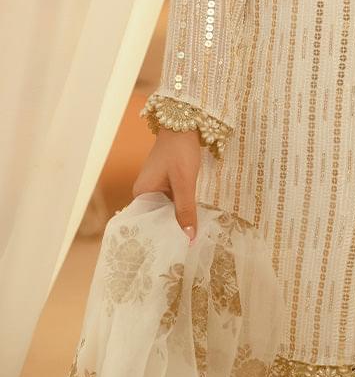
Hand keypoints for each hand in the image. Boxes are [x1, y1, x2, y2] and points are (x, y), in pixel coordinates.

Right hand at [132, 128, 201, 243]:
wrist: (184, 123)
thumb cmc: (180, 150)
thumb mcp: (184, 182)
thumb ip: (185, 209)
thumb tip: (189, 238)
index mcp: (141, 193)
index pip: (147, 224)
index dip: (160, 237)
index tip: (173, 253)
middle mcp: (145, 192)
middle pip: (157, 218)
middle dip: (171, 231)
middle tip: (186, 250)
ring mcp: (155, 187)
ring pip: (166, 211)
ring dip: (177, 221)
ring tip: (190, 241)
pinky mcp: (166, 183)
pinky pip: (171, 202)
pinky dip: (180, 210)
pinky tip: (191, 221)